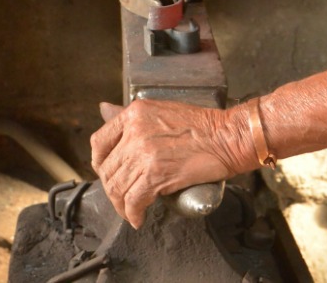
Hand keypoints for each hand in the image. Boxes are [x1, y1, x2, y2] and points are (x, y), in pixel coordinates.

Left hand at [90, 99, 249, 227]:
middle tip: (123, 196)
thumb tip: (104, 110)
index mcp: (134, 114)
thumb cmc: (202, 124)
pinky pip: (133, 200)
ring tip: (131, 210)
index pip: (99, 141)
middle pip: (108, 169)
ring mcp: (144, 153)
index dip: (100, 162)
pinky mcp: (155, 174)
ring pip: (118, 187)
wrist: (227, 136)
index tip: (107, 171)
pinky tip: (138, 217)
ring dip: (121, 204)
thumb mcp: (161, 109)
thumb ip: (132, 117)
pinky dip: (133, 213)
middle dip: (112, 187)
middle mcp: (135, 132)